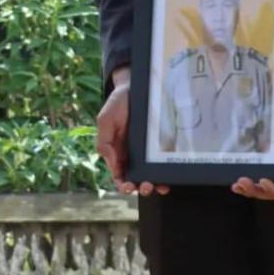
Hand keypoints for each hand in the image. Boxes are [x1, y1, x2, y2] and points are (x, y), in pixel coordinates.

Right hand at [96, 67, 169, 196]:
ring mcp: (148, 152)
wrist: (134, 87)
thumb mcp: (105, 120)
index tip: (127, 186)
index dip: (123, 184)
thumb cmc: (117, 104)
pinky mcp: (161, 147)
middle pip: (137, 179)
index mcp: (117, 151)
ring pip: (151, 175)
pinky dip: (167, 174)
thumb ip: (104, 142)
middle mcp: (133, 155)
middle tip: (146, 186)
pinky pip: (164, 164)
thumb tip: (113, 164)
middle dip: (141, 187)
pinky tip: (169, 178)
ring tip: (158, 185)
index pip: (119, 174)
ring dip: (154, 185)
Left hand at [232, 90, 273, 199]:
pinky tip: (232, 164)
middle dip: (256, 190)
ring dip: (248, 184)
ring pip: (260, 178)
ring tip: (236, 183)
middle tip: (241, 183)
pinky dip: (244, 167)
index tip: (263, 182)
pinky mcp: (265, 146)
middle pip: (271, 188)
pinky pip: (255, 161)